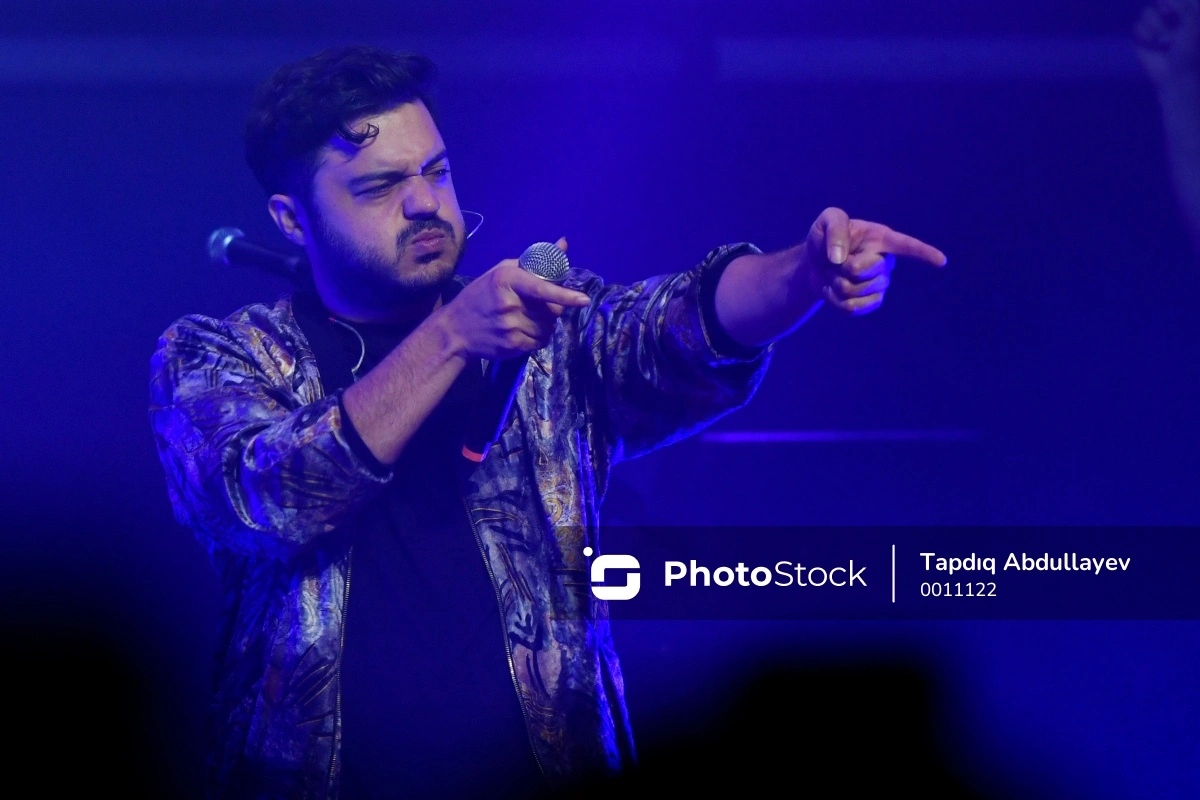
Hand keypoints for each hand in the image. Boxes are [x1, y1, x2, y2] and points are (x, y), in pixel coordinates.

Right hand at [441, 236, 590, 359]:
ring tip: (528, 319)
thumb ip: (533, 261)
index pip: (541, 288)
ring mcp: (510, 326)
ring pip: (548, 328)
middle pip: (551, 311)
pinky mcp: (512, 345)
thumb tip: (563, 244)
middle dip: (552, 310)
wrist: (455, 329)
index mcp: (506, 279)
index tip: (584, 300)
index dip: (564, 295)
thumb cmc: (481, 296)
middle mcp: (509, 303)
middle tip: (537, 307)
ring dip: (546, 325)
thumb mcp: (501, 273)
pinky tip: (523, 332)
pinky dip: (538, 338)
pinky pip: (540, 342)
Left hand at [801, 207, 946, 315]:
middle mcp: (885, 262)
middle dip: (842, 267)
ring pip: (855, 291)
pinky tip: (831, 290)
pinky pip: (852, 308)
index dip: (923, 253)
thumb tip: (840, 258)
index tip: (941, 261)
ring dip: (835, 283)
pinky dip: (833, 300)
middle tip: (835, 261)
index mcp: (881, 238)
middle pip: (864, 270)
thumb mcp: (826, 221)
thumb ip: (835, 230)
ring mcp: (879, 283)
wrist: (813, 265)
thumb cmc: (824, 239)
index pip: (906, 246)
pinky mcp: (870, 301)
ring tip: (833, 274)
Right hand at [1134, 0, 1199, 91]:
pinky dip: (1145, 37)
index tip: (1174, 12)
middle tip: (1170, 22)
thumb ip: (1179, 4)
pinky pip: (1137, 27)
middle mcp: (1171, 17)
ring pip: (1146, 13)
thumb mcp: (1191, 22)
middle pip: (1159, 1)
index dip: (1172, 2)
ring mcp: (1156, 27)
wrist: (1175, 75)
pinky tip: (1151, 46)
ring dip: (1155, 28)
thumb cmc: (1189, 50)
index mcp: (1187, 11)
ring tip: (1164, 43)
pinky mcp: (1142, 38)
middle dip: (1164, 14)